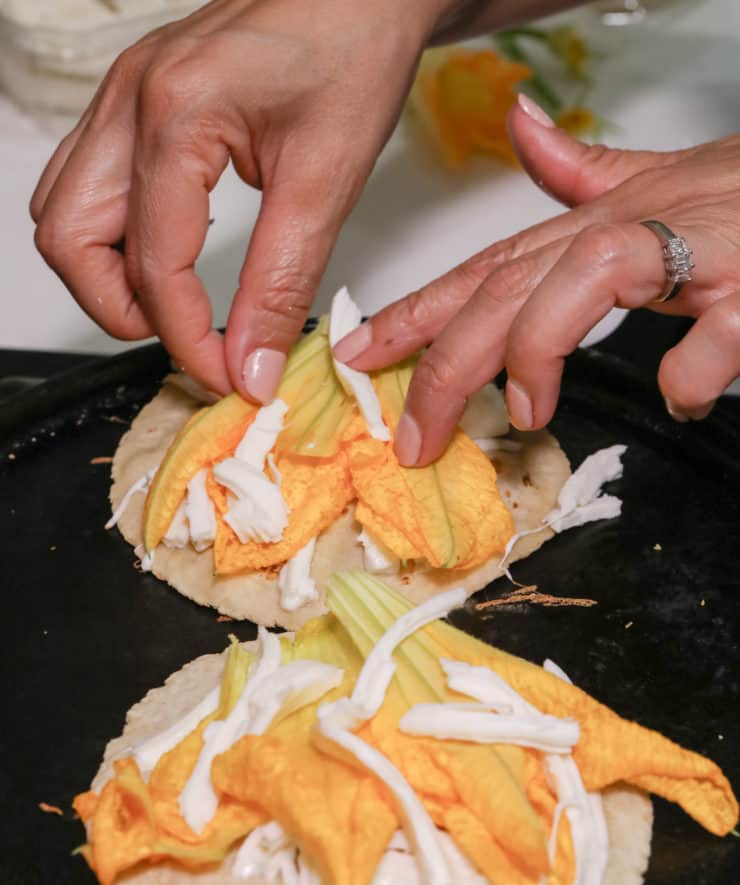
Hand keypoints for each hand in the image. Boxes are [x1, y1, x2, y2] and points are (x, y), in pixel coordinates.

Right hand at [30, 0, 448, 399]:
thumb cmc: (352, 48)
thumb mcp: (327, 180)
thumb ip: (282, 283)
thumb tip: (251, 365)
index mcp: (176, 113)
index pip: (152, 264)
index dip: (186, 339)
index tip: (227, 377)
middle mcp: (130, 100)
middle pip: (68, 239)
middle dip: (119, 309)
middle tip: (187, 339)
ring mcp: (123, 96)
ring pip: (63, 211)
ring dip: (106, 275)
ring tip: (174, 305)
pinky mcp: (135, 102)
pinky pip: (88, 183)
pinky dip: (116, 236)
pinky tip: (170, 254)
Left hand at [334, 95, 739, 464]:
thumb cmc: (738, 195)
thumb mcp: (649, 183)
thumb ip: (580, 172)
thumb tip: (522, 125)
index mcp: (590, 227)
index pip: (483, 270)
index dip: (414, 312)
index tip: (358, 356)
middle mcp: (624, 233)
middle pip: (510, 286)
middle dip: (446, 362)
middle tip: (413, 435)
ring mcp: (689, 251)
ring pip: (586, 281)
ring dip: (541, 347)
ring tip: (527, 410)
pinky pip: (709, 333)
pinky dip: (691, 371)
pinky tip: (682, 396)